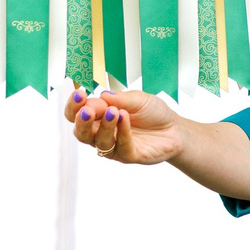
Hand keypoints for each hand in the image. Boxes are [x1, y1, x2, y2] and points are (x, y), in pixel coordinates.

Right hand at [67, 86, 185, 165]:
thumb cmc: (152, 113)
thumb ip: (119, 98)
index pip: (76, 113)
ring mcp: (114, 146)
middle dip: (81, 120)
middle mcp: (101, 133)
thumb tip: (102, 96)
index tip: (79, 93)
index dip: (74, 105)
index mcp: (98, 116)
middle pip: (80, 132)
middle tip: (87, 109)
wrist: (175, 129)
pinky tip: (124, 117)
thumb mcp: (137, 99)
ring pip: (98, 141)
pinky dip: (122, 131)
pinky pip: (120, 147)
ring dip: (104, 126)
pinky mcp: (128, 156)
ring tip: (114, 111)